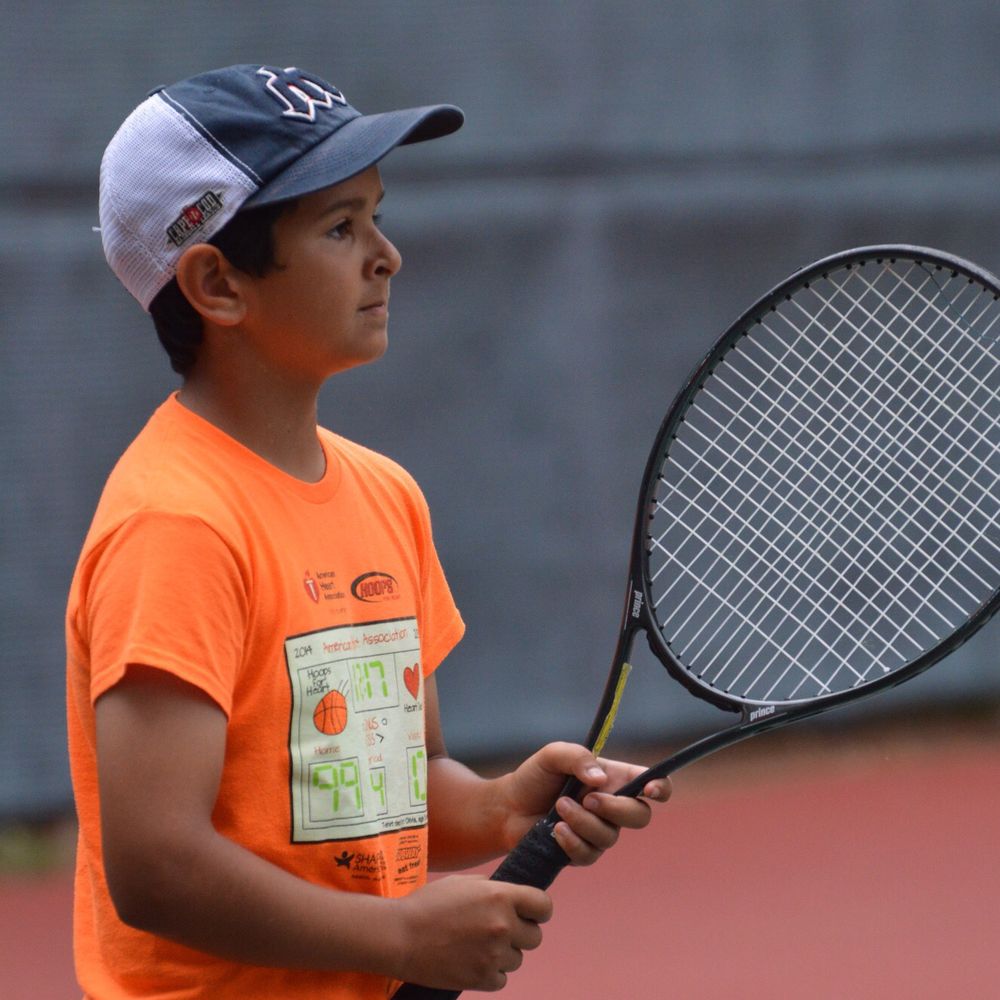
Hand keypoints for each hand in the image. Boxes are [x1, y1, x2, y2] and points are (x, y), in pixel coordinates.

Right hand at [392, 874, 551, 990]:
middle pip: (535, 937)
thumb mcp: (463, 883)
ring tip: (478, 945)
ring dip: (504, 953)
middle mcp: (502, 925)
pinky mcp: (483, 979)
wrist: (400, 936)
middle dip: (521, 933)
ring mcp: (494, 954)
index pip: (543, 906)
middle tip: (499, 930)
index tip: (531, 913)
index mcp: (500, 896)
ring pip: (518, 959)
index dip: (539, 910)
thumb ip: (493, 888)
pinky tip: (472, 961)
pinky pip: (502, 978)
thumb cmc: (428, 904)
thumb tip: (512, 896)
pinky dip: (491, 973)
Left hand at [501, 742, 670, 865]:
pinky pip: (589, 854)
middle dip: (617, 809)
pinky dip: (573, 841)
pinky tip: (556, 830)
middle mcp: (612, 806)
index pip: (652, 783)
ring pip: (610, 837)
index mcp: (613, 778)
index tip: (650, 790)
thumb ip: (578, 757)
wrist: (507, 807)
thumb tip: (600, 779)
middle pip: (640, 816)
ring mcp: (598, 832)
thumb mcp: (553, 755)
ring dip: (584, 822)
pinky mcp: (582, 852)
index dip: (661, 787)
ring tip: (560, 807)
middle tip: (589, 799)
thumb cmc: (534, 777)